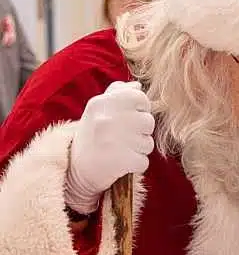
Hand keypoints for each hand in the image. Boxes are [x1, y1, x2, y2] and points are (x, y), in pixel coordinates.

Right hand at [65, 81, 154, 213]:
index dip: (141, 109)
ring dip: (139, 150)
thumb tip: (138, 86)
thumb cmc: (92, 136)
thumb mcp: (98, 109)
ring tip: (121, 150)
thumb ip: (118, 93)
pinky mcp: (119, 162)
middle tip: (124, 138)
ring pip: (148, 143)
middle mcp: (106, 118)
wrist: (74, 169)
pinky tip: (121, 163)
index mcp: (101, 102)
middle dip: (141, 132)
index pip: (139, 97)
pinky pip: (144, 162)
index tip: (130, 117)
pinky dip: (136, 166)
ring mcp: (112, 141)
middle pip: (148, 122)